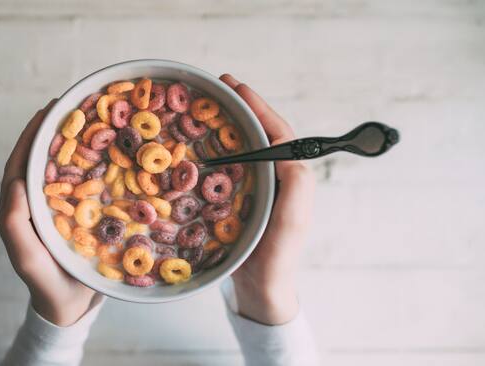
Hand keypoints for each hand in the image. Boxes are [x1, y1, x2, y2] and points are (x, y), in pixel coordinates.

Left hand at [0, 99, 96, 326]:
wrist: (69, 306)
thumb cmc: (45, 283)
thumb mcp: (26, 256)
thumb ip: (13, 222)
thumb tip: (15, 180)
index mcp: (18, 207)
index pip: (20, 162)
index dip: (32, 134)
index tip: (49, 109)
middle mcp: (37, 202)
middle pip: (42, 159)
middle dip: (55, 130)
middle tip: (75, 105)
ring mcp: (58, 208)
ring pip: (64, 169)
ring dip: (75, 144)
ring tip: (94, 120)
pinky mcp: (78, 216)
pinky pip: (84, 185)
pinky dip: (94, 166)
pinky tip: (112, 154)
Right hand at [220, 74, 314, 324]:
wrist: (261, 290)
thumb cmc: (276, 259)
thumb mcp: (290, 224)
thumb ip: (295, 188)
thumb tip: (285, 149)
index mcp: (289, 179)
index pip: (277, 134)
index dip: (259, 109)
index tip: (238, 88)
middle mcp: (274, 178)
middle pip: (261, 134)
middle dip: (243, 107)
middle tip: (220, 85)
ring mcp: (256, 188)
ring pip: (244, 147)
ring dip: (229, 122)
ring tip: (209, 103)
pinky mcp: (239, 200)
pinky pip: (228, 166)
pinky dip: (217, 147)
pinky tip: (199, 142)